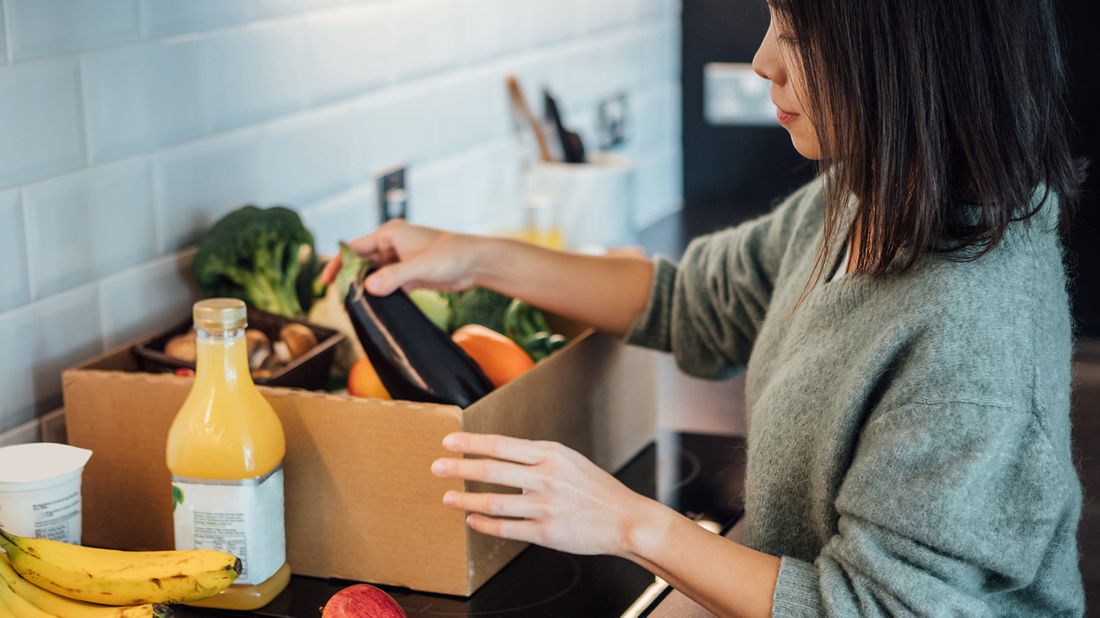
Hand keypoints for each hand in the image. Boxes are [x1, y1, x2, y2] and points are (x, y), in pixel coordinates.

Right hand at [319, 220, 490, 294]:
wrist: (477, 262)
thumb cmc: (452, 256)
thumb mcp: (421, 266)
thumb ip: (394, 276)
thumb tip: (367, 288)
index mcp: (390, 233)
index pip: (355, 248)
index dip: (338, 265)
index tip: (326, 283)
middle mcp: (392, 244)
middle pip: (362, 262)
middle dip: (351, 280)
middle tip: (341, 302)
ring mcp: (401, 259)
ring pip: (375, 274)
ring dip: (366, 289)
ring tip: (355, 308)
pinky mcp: (410, 273)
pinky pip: (388, 284)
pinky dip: (381, 294)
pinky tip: (375, 308)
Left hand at [431, 432, 655, 556]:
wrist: (625, 519)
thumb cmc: (595, 489)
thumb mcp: (568, 460)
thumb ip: (536, 457)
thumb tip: (500, 456)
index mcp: (551, 455)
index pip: (502, 445)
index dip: (472, 443)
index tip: (448, 441)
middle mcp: (546, 478)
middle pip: (492, 470)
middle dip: (459, 468)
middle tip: (436, 467)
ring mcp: (545, 506)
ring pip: (495, 502)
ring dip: (466, 499)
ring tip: (447, 497)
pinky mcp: (546, 533)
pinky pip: (507, 528)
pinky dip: (485, 524)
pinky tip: (472, 519)